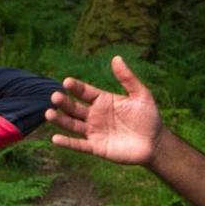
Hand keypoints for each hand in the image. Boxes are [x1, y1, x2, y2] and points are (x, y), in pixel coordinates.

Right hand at [47, 57, 161, 167]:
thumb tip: (116, 58)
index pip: (85, 92)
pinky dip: (67, 143)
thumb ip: (127, 78)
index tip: (67, 82)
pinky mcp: (96, 147)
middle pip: (74, 108)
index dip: (76, 87)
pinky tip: (55, 139)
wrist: (155, 143)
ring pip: (72, 125)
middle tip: (55, 97)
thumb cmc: (149, 117)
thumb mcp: (141, 95)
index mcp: (103, 100)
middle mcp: (95, 115)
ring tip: (49, 114)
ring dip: (60, 120)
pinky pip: (79, 145)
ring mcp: (94, 131)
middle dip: (64, 102)